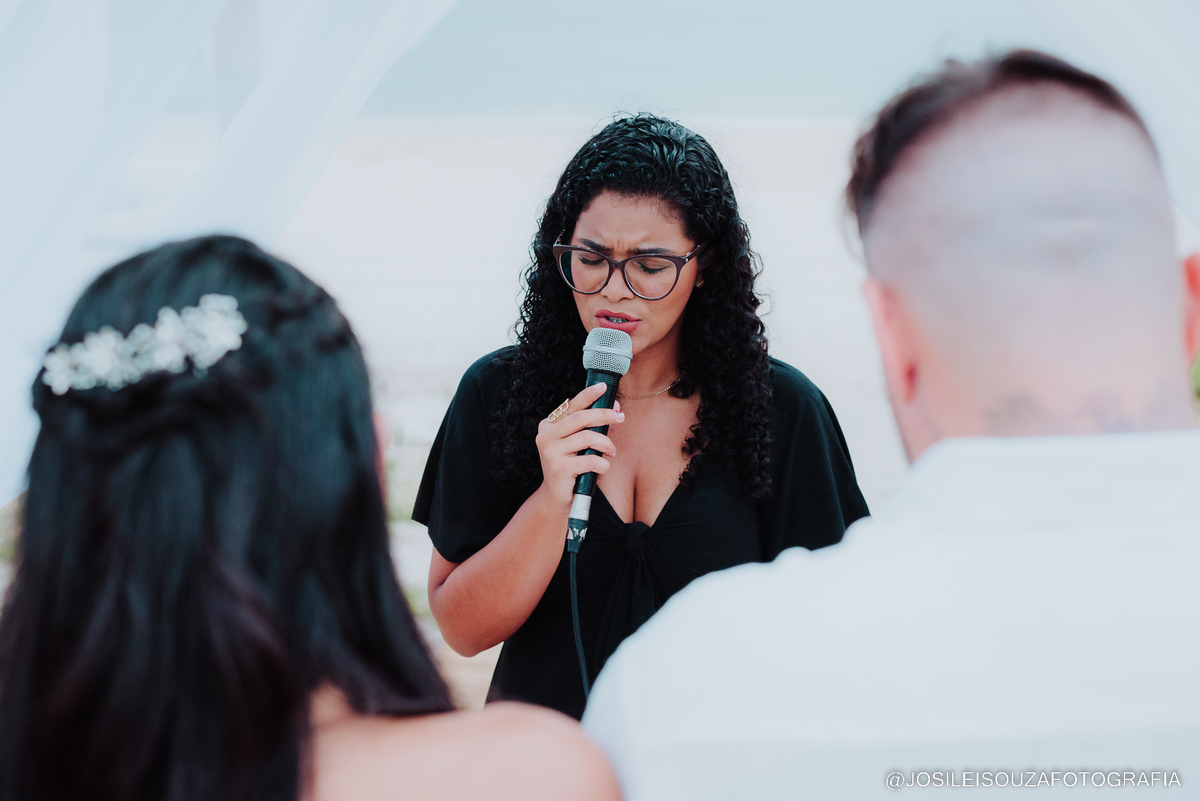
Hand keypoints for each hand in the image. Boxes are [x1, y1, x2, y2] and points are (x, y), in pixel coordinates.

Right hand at [535, 383, 623, 507]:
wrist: (558, 498)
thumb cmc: (572, 467)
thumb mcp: (578, 444)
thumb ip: (590, 427)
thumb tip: (615, 407)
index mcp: (549, 426)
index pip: (571, 406)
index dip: (588, 395)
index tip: (603, 387)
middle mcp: (546, 436)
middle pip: (581, 418)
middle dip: (604, 415)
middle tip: (620, 417)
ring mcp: (550, 452)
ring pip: (588, 438)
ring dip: (606, 444)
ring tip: (612, 452)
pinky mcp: (559, 468)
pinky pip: (590, 460)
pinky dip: (603, 464)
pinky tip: (602, 468)